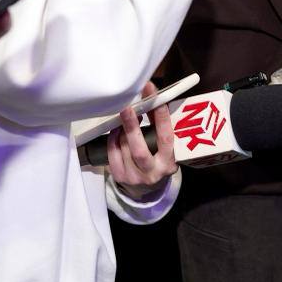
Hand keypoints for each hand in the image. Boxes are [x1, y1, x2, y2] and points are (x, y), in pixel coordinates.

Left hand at [108, 81, 177, 198]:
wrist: (149, 186)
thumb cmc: (158, 157)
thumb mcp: (164, 144)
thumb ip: (158, 124)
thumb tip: (152, 97)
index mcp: (169, 162)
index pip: (165, 138)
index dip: (160, 115)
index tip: (153, 95)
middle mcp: (153, 172)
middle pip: (139, 150)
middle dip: (131, 127)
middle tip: (127, 107)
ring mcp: (136, 177)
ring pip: (124, 149)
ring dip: (121, 130)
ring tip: (125, 118)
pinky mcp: (121, 178)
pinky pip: (112, 155)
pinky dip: (112, 140)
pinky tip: (116, 131)